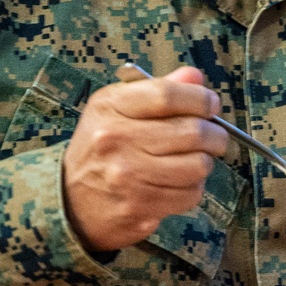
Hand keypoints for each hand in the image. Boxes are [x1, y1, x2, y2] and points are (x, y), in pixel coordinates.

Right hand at [62, 66, 227, 252]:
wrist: (70, 200)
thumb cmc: (101, 148)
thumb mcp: (116, 108)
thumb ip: (158, 89)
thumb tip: (196, 77)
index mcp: (110, 107)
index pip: (168, 95)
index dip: (200, 98)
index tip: (210, 104)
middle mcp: (115, 140)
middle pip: (191, 132)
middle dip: (215, 134)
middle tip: (215, 137)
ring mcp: (127, 177)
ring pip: (198, 166)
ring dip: (204, 163)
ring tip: (194, 160)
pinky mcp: (140, 207)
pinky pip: (190, 194)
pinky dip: (193, 188)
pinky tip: (179, 182)